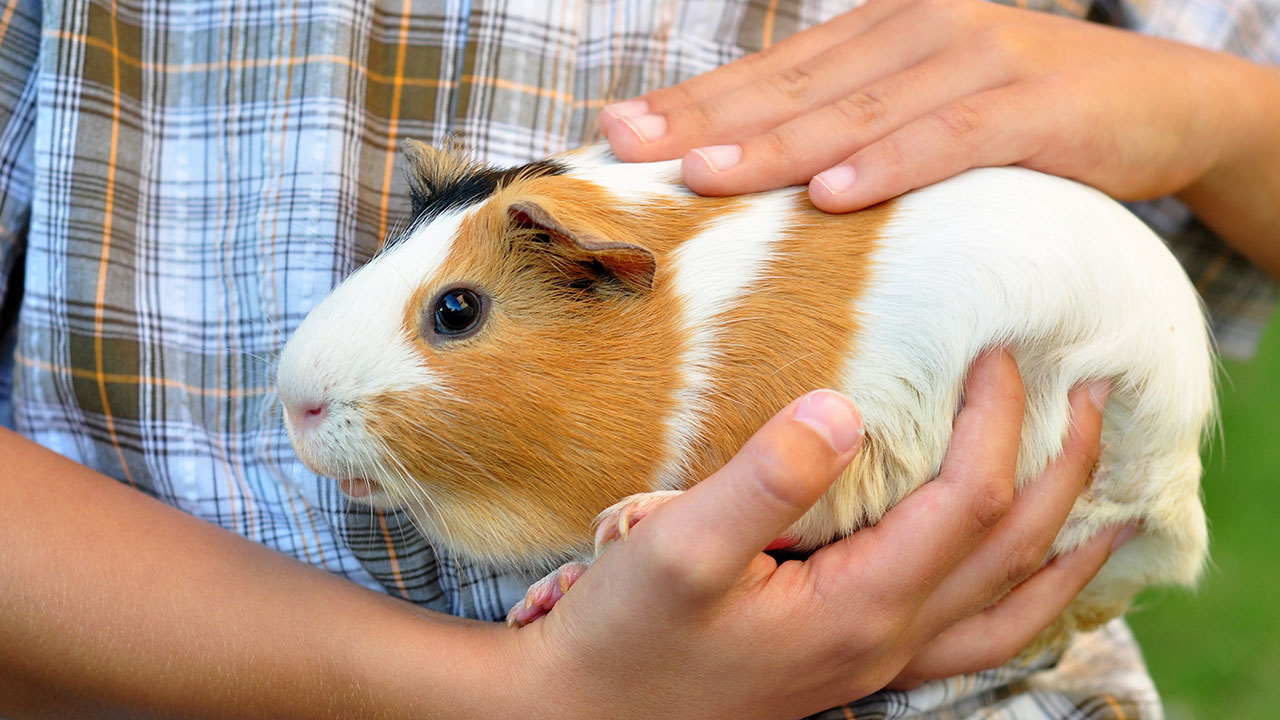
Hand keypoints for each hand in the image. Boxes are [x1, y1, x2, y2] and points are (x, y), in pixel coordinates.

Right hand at [507, 351, 1124, 718]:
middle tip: (1096, 393)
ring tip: (1110, 496)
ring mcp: (880, 661)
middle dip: (1065, 466)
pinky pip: (979, 639)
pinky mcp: (855, 663)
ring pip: (1014, 607)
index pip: (967, 499)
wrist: (588, 714)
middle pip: (1014, 549)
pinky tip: (1028, 578)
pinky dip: (1028, 603)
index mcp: (859, 606)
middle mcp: (889, 640)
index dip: (997, 419)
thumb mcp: (678, 549)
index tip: (999, 349)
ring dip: (1068, 543)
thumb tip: (845, 408)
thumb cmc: (626, 635)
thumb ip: (767, 479)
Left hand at [599, 0, 1279, 268]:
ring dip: (775, 147)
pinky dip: (889, 167)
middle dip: (704, 120)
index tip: (619, 131)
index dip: (694, 102)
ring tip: (704, 176)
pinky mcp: (1029, 105)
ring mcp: (974, 61)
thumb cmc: (1025, 116)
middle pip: (793, 87)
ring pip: (856, 112)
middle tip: (629, 147)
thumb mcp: (928, 107)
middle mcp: (915, 33)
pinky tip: (834, 195)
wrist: (1165, 102)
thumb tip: (766, 178)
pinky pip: (947, 139)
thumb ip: (853, 126)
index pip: (771, 74)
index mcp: (880, 33)